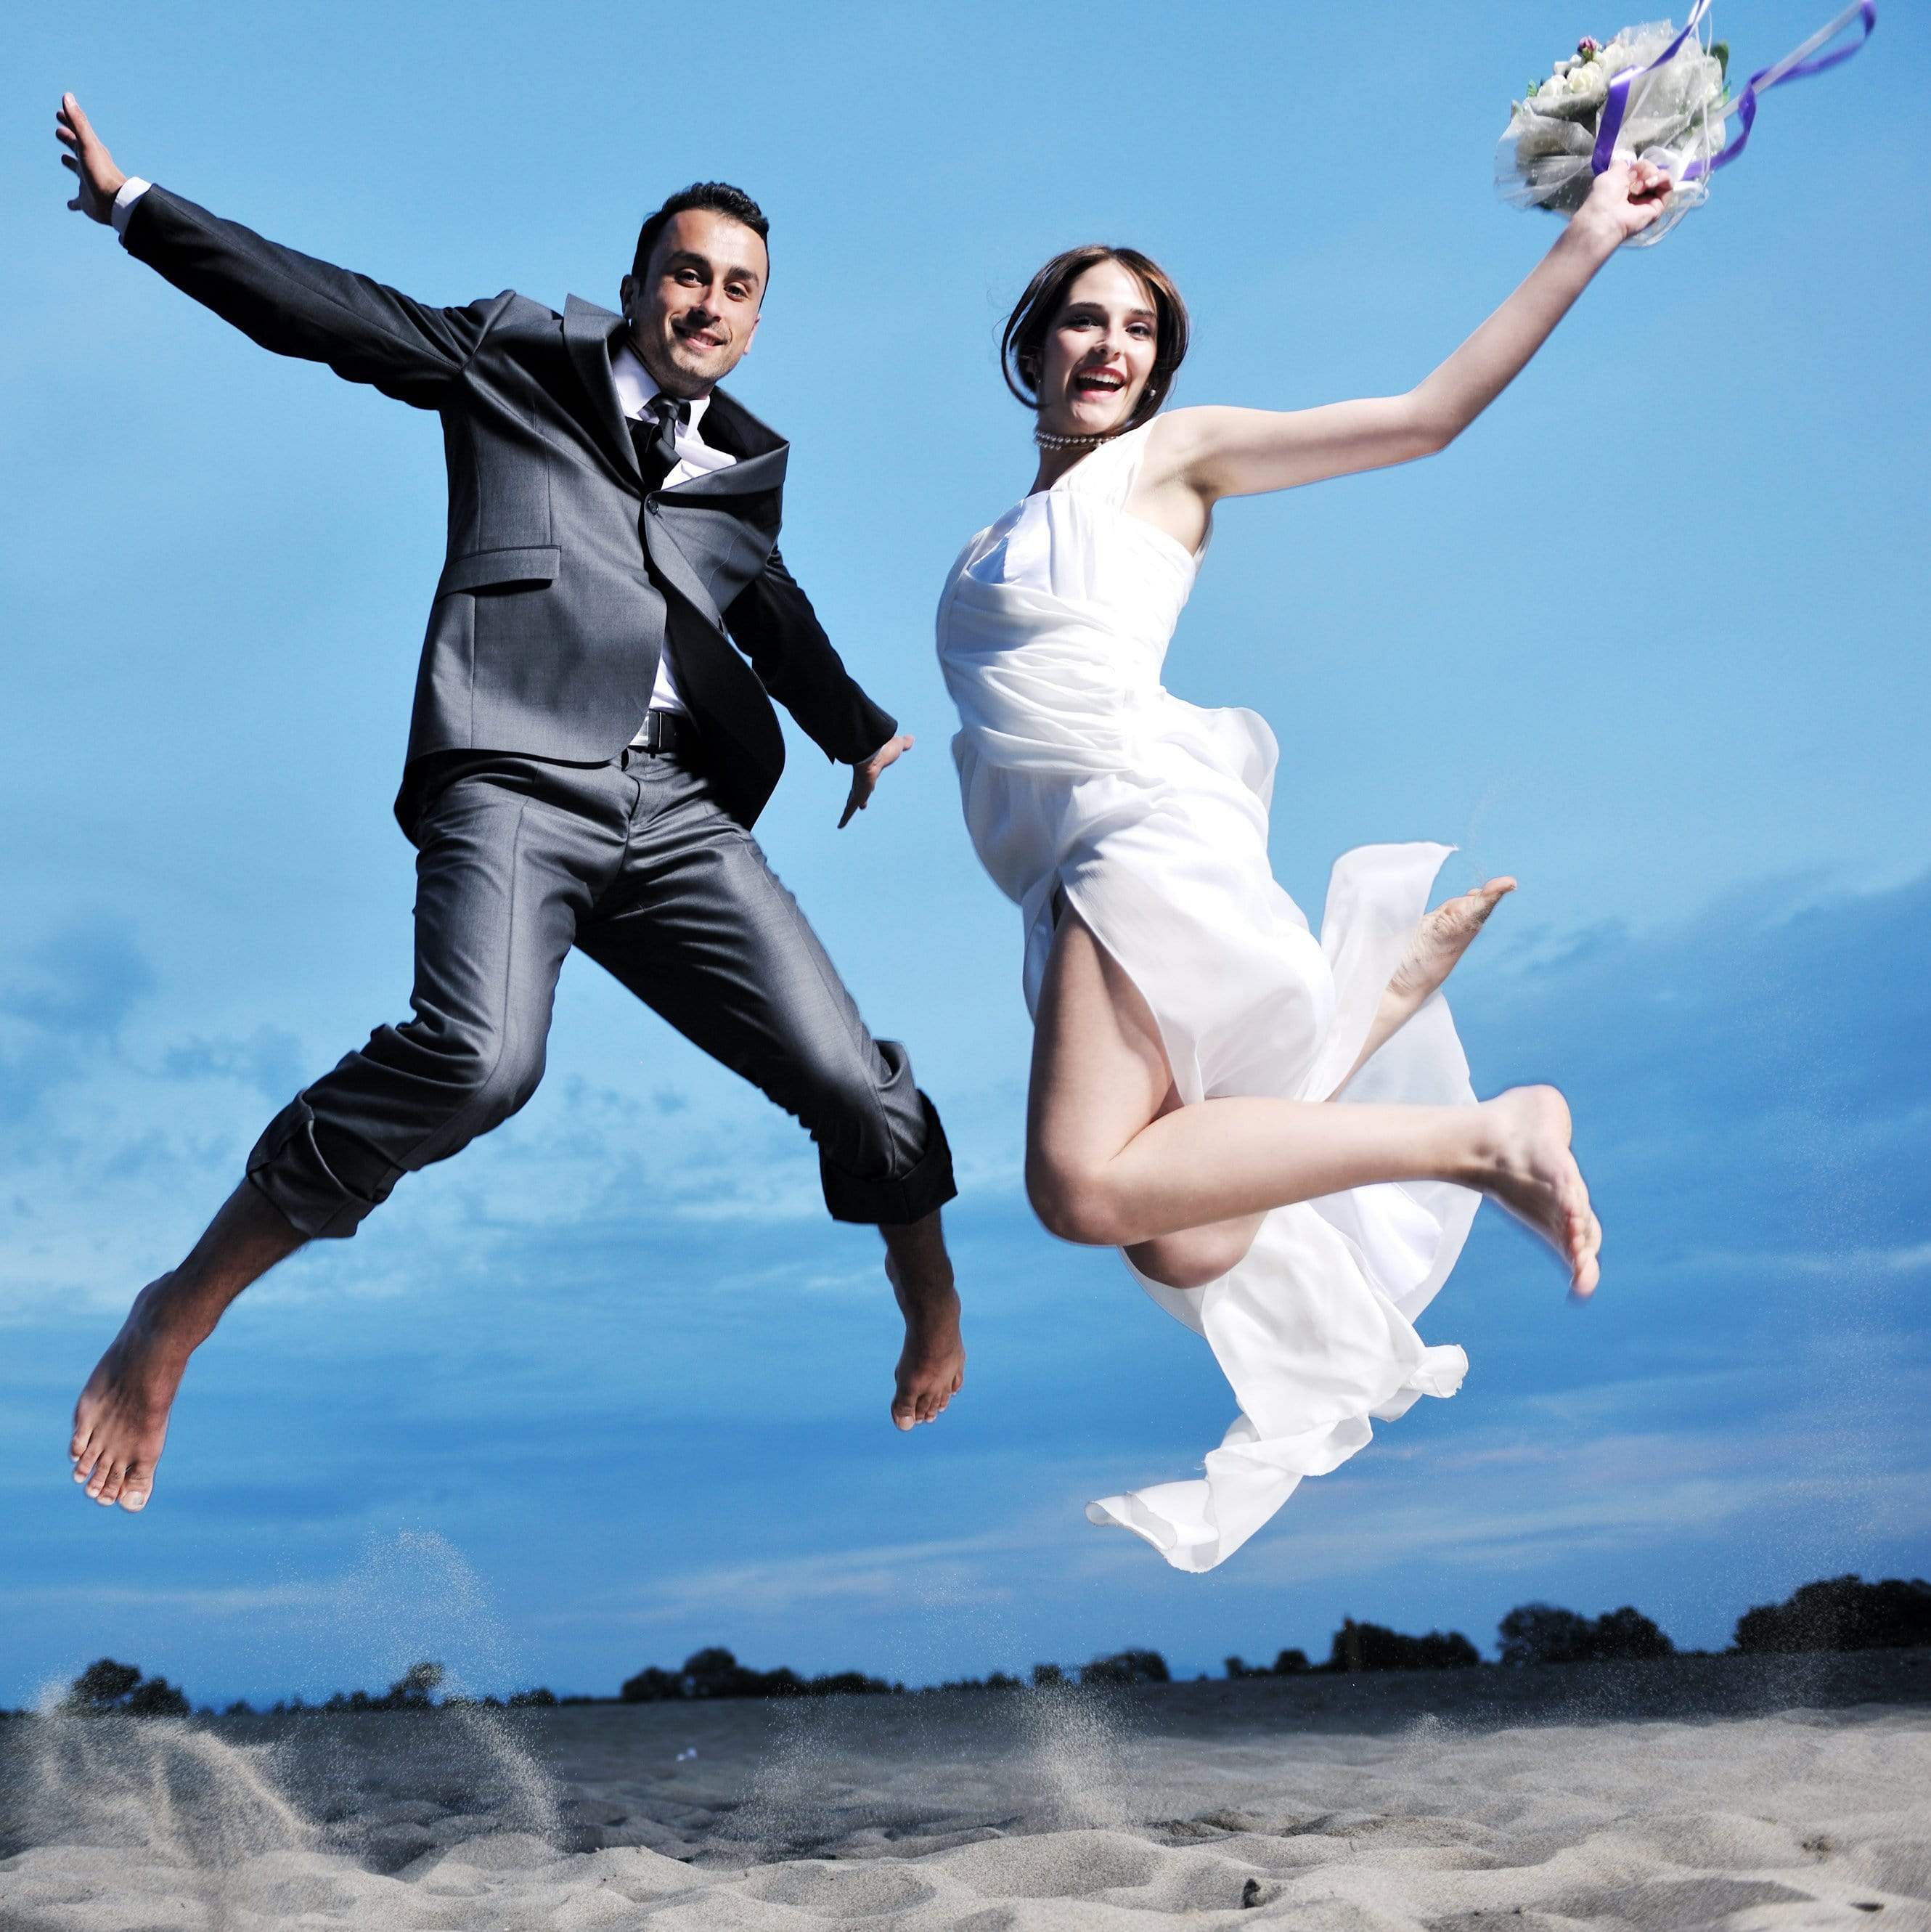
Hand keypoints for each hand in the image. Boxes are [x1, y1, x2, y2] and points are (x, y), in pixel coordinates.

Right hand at [56, 94, 126, 223]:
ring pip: (77, 171)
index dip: (68, 121)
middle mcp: (90, 166)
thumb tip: (67, 96)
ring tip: (63, 158)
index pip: (78, 132)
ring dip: (70, 164)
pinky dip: (73, 203)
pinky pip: (78, 202)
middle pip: (77, 149)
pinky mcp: (87, 202)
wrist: (116, 204)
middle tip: (58, 132)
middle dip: (68, 139)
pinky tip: (69, 205)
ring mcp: (88, 183)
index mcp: (91, 151)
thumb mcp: (87, 144)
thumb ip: (78, 122)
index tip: (58, 113)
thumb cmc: (101, 173)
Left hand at [838, 733, 912, 828]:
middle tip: (861, 805)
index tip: (869, 788)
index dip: (869, 784)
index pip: (869, 779)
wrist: (872, 752)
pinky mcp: (856, 796)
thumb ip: (903, 743)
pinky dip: (844, 818)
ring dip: (848, 812)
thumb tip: (911, 738)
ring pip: (851, 803)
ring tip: (842, 822)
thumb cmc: (883, 749)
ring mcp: (858, 789)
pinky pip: (849, 810)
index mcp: (870, 771)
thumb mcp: (896, 747)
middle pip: (859, 792)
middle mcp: (862, 781)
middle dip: (859, 798)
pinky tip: (839, 826)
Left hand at [1573, 158, 1673, 247]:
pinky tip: (1650, 183)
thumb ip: (1621, 166)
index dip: (1637, 165)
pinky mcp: (1659, 206)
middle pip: (1652, 170)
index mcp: (1626, 186)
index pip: (1641, 168)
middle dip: (1644, 169)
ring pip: (1661, 176)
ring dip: (1652, 174)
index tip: (1630, 170)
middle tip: (1633, 179)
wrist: (1606, 216)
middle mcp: (1639, 193)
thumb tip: (1628, 163)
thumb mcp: (1610, 174)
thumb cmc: (1603, 196)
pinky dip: (1662, 178)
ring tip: (1642, 184)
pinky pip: (1669, 185)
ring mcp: (1649, 200)